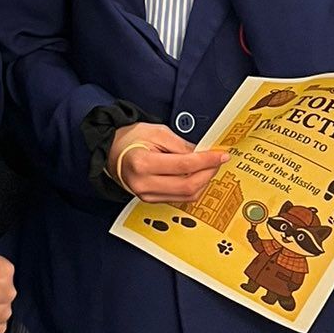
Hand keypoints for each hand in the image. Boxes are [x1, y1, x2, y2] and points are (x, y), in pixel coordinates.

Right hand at [108, 122, 227, 203]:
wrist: (112, 152)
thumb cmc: (131, 138)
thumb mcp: (156, 132)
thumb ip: (181, 145)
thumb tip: (204, 154)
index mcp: (143, 163)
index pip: (184, 165)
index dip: (207, 160)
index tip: (221, 155)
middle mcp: (144, 184)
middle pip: (188, 186)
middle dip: (209, 173)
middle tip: (218, 161)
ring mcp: (147, 196)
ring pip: (186, 196)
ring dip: (203, 182)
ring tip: (209, 167)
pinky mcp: (151, 201)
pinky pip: (179, 198)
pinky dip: (192, 188)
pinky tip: (197, 176)